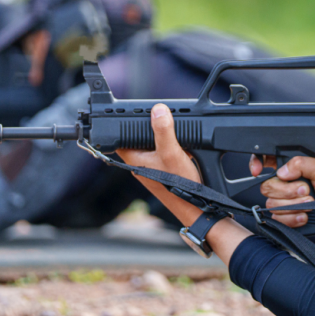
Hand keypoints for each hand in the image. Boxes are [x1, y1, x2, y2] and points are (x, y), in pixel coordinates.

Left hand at [118, 105, 252, 262]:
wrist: (194, 205)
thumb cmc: (177, 185)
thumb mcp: (171, 153)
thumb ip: (163, 131)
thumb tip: (158, 110)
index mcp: (133, 158)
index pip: (120, 135)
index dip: (123, 122)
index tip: (131, 109)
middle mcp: (139, 162)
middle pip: (137, 136)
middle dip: (147, 124)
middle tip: (157, 112)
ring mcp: (151, 166)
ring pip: (151, 143)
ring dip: (160, 133)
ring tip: (169, 123)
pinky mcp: (162, 168)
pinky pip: (162, 150)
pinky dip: (170, 142)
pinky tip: (180, 140)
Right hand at [250, 155, 314, 237]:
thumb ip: (302, 163)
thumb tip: (283, 171)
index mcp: (292, 169)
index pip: (266, 161)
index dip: (257, 164)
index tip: (258, 170)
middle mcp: (286, 184)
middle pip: (267, 187)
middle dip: (288, 191)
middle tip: (306, 191)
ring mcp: (285, 202)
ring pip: (272, 205)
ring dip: (294, 206)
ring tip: (311, 204)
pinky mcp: (287, 218)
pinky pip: (278, 220)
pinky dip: (294, 219)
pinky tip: (306, 216)